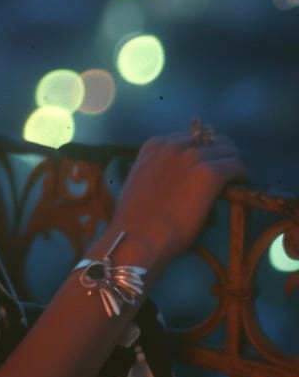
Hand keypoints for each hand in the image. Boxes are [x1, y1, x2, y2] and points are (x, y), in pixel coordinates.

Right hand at [111, 125, 246, 268]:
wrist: (138, 238)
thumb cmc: (135, 220)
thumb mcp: (141, 182)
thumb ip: (159, 170)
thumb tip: (182, 176)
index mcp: (155, 145)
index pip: (192, 138)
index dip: (204, 152)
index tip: (208, 165)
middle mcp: (174, 145)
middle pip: (212, 140)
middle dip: (221, 154)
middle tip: (226, 173)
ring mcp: (192, 157)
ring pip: (227, 150)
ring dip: (232, 164)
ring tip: (235, 180)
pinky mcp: (209, 173)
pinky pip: (236, 166)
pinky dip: (241, 175)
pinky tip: (240, 186)